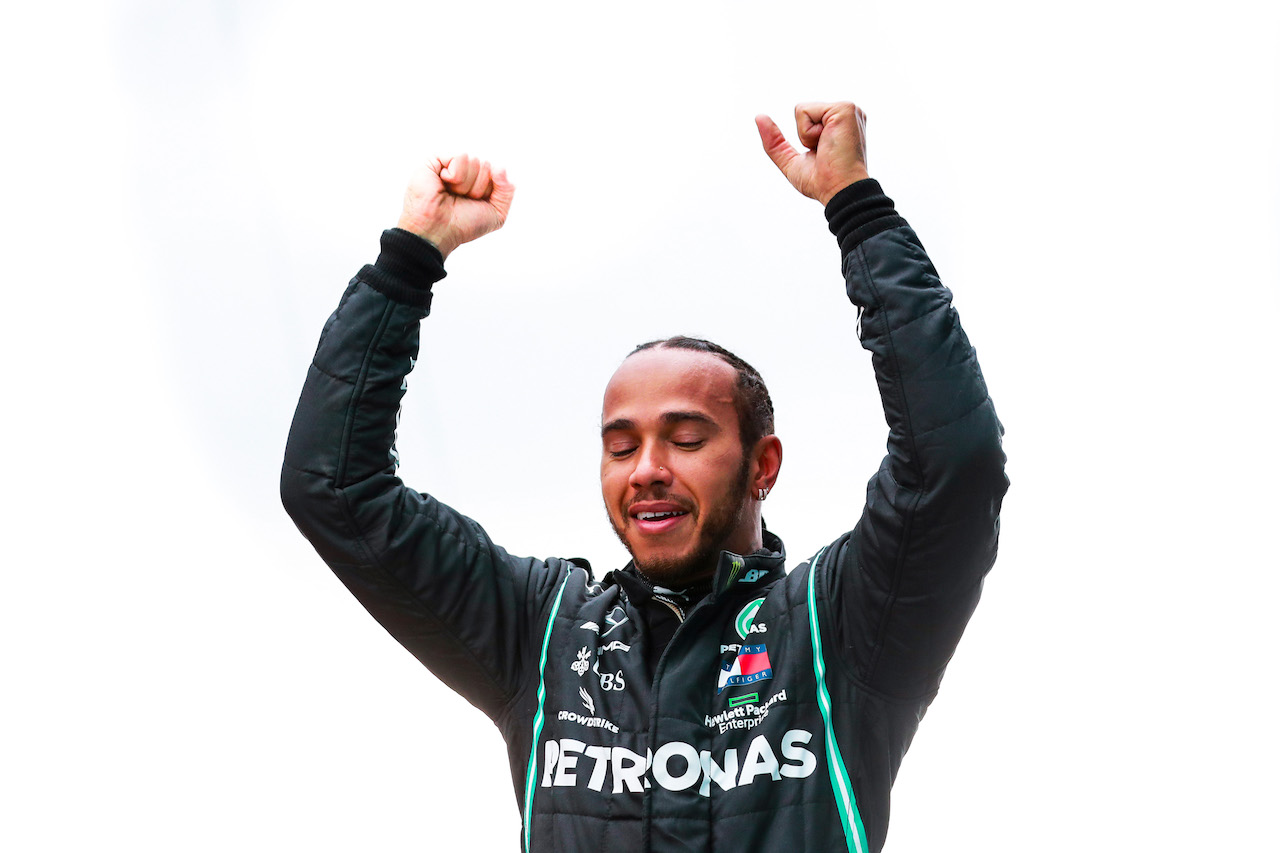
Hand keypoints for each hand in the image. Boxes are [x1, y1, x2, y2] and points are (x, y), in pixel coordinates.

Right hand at [396, 154, 514, 258]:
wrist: (439, 230)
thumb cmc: (464, 225)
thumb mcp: (497, 213)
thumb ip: (507, 191)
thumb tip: (499, 167)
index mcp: (479, 183)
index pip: (497, 173)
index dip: (490, 191)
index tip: (475, 203)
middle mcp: (466, 173)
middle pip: (486, 166)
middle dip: (478, 188)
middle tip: (461, 200)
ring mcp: (451, 166)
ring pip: (475, 161)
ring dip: (466, 184)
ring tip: (451, 194)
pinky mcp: (436, 161)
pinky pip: (461, 156)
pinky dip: (456, 175)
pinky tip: (445, 184)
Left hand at [755, 102, 869, 204]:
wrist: (839, 192)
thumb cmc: (821, 182)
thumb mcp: (791, 161)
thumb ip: (775, 141)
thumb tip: (759, 117)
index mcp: (838, 123)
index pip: (805, 118)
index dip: (805, 139)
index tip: (823, 154)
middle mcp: (845, 113)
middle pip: (801, 110)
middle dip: (804, 136)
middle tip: (824, 152)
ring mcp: (848, 109)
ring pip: (801, 109)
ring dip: (806, 135)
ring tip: (827, 148)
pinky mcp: (845, 109)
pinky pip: (805, 111)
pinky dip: (808, 133)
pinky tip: (828, 142)